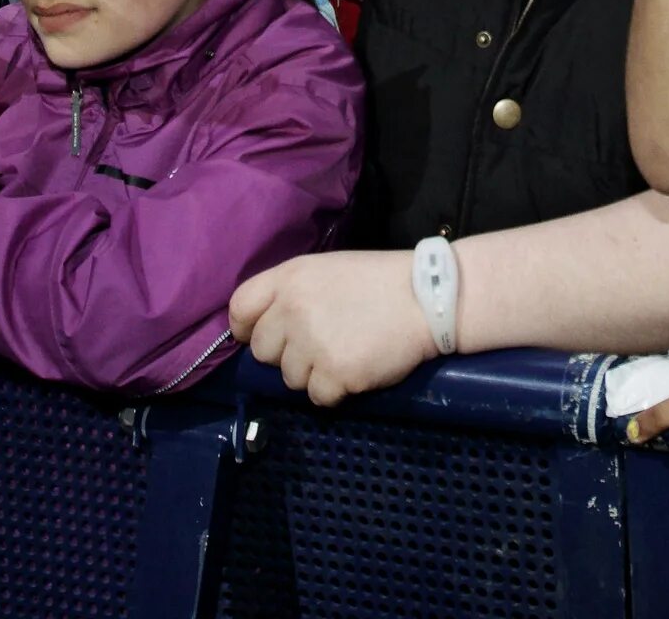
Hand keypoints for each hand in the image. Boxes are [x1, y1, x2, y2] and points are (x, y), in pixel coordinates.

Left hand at [229, 248, 432, 406]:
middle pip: (262, 351)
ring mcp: (312, 344)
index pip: (240, 308)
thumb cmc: (380, 281)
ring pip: (289, 378)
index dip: (245, 328)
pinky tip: (356, 369)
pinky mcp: (334, 374)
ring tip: (345, 353)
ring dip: (313, 373)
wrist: (428, 297)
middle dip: (286, 354)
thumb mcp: (328, 271)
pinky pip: (317, 396)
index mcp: (290, 278)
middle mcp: (293, 310)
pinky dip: (335, 390)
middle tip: (320, 345)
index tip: (262, 336)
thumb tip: (267, 327)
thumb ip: (292, 294)